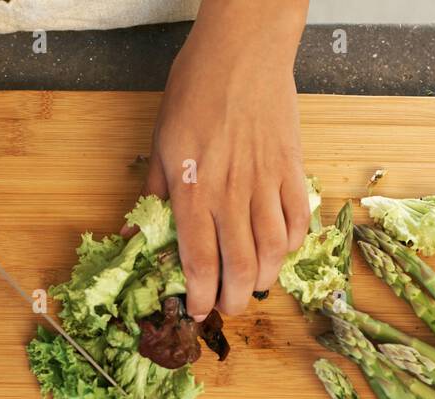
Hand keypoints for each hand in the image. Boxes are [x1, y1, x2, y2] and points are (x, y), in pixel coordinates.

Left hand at [144, 1, 308, 317]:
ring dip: (263, 277)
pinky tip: (281, 249)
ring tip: (252, 285)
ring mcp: (265, 183)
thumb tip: (136, 233)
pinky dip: (293, 243)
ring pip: (273, 250)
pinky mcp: (291, 169)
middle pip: (238, 266)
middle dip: (233, 298)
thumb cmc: (196, 91)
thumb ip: (154, 194)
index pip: (199, 261)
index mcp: (193, 191)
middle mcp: (231, 194)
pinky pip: (298, 219)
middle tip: (227, 307)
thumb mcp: (161, 144)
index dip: (200, 296)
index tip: (198, 310)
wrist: (243, 52)